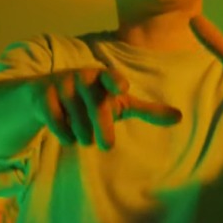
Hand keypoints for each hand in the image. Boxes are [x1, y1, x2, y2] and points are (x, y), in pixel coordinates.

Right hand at [33, 68, 181, 148]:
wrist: (47, 96)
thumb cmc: (93, 99)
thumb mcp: (120, 104)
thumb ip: (148, 110)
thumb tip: (180, 117)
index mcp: (104, 77)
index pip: (111, 77)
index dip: (116, 82)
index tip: (122, 90)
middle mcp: (83, 76)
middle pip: (97, 109)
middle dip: (102, 130)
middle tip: (107, 146)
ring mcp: (62, 84)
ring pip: (77, 120)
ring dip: (82, 134)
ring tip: (83, 135)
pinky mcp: (43, 95)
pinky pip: (57, 123)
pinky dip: (64, 134)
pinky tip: (66, 134)